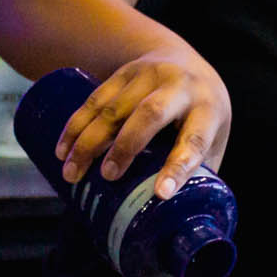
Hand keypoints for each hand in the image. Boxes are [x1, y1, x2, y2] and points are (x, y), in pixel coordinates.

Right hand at [55, 46, 230, 199]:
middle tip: (108, 176)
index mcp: (208, 108)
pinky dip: (76, 125)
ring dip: (89, 141)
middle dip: (126, 147)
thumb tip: (182, 219)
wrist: (181, 56)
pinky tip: (63, 148)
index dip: (179, 166)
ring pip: (115, 108)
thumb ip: (200, 171)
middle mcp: (180, 86)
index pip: (195, 138)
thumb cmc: (200, 111)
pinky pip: (95, 99)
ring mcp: (149, 75)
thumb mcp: (213, 135)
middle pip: (150, 114)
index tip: (161, 193)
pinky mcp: (123, 73)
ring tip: (72, 172)